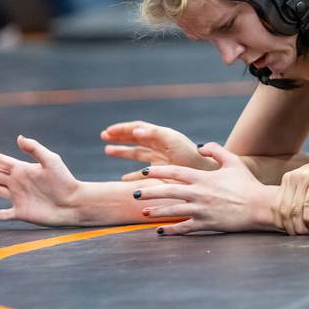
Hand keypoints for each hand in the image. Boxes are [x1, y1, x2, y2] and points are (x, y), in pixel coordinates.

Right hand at [0, 135, 81, 225]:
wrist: (73, 203)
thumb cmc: (64, 181)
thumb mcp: (51, 161)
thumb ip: (35, 149)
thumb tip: (19, 137)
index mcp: (24, 169)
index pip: (0, 161)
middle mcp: (19, 182)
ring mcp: (19, 197)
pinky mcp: (22, 212)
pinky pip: (3, 214)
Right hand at [102, 121, 218, 179]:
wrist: (204, 171)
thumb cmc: (190, 154)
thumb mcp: (172, 141)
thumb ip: (155, 134)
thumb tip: (135, 129)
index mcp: (161, 135)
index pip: (138, 128)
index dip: (123, 129)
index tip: (108, 132)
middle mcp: (159, 145)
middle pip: (135, 138)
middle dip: (120, 137)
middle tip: (103, 137)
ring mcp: (160, 158)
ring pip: (137, 153)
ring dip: (122, 152)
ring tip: (107, 150)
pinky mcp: (162, 171)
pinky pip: (142, 172)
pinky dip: (132, 175)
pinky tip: (123, 179)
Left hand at [134, 144, 268, 233]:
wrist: (259, 206)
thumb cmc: (247, 183)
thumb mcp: (233, 161)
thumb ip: (215, 150)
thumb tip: (200, 147)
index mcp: (203, 178)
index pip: (174, 172)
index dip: (157, 171)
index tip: (144, 171)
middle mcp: (198, 193)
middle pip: (167, 191)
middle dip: (148, 192)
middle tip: (134, 192)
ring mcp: (201, 210)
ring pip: (172, 211)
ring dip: (155, 211)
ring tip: (143, 212)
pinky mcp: (206, 224)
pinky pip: (184, 227)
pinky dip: (171, 230)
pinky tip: (161, 231)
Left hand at [274, 143, 308, 234]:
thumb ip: (299, 194)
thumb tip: (291, 218)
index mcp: (288, 179)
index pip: (277, 206)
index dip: (280, 224)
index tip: (289, 233)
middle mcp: (294, 178)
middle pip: (285, 210)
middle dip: (290, 227)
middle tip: (298, 237)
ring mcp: (306, 178)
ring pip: (295, 209)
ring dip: (299, 226)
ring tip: (306, 234)